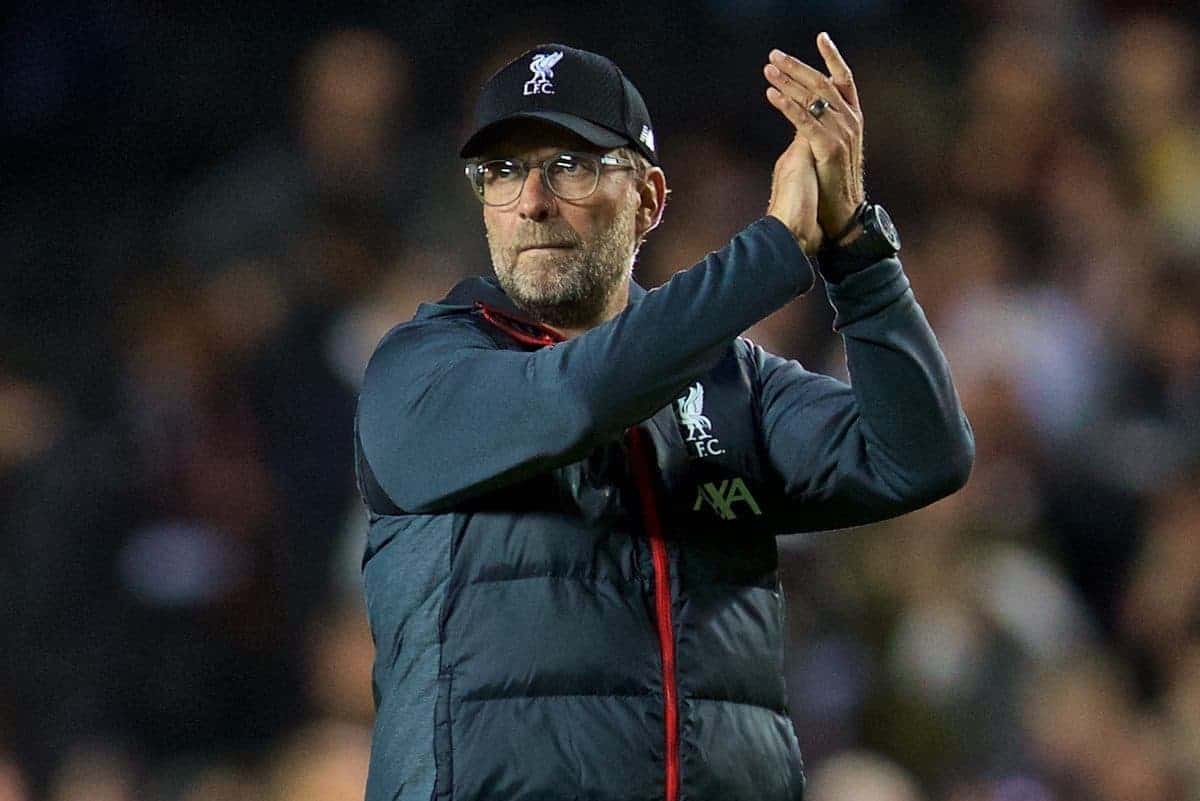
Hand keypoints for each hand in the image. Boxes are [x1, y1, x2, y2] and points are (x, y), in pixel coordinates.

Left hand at [763, 33, 865, 243]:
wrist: (841, 216)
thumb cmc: (830, 186)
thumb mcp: (825, 148)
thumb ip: (817, 127)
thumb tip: (802, 112)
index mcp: (852, 119)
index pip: (843, 80)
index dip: (833, 57)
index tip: (821, 36)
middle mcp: (851, 122)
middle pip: (823, 84)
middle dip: (797, 67)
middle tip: (774, 56)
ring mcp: (842, 134)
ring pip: (813, 99)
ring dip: (788, 83)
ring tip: (768, 70)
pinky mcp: (829, 148)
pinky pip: (806, 121)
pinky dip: (788, 106)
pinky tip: (772, 95)